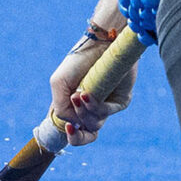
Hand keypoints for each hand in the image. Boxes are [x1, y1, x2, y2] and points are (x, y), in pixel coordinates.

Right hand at [48, 7, 137, 146]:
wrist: (101, 43)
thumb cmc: (78, 61)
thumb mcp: (59, 83)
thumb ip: (60, 107)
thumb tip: (73, 123)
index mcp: (78, 108)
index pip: (77, 134)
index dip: (73, 137)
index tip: (68, 129)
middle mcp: (93, 110)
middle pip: (87, 135)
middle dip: (78, 129)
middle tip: (72, 116)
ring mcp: (107, 105)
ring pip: (95, 123)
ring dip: (84, 111)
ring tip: (79, 94)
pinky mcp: (121, 100)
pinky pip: (106, 112)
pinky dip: (94, 105)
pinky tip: (86, 94)